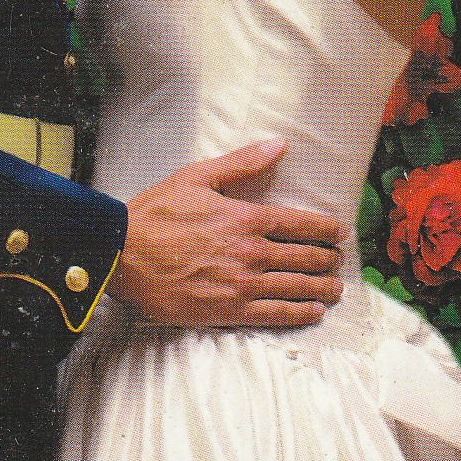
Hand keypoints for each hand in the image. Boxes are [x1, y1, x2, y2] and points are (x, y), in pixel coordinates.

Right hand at [110, 140, 346, 330]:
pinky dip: (299, 313)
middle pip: (302, 257)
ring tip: (336, 287)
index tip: (339, 233)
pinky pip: (274, 314)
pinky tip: (313, 312)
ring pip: (295, 287)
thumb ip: (242, 163)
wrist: (120, 255)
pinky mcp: (228, 311)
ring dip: (321, 287)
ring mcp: (241, 285)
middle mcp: (250, 253)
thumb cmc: (154, 215)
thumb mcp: (196, 177)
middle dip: (326, 258)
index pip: (299, 224)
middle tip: (338, 260)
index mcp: (245, 218)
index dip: (325, 229)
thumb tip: (279, 146)